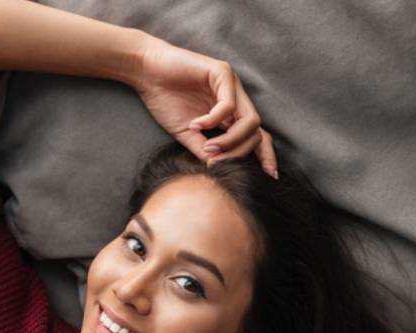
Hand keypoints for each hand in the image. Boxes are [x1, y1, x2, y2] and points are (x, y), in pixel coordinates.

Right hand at [131, 35, 276, 177]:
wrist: (146, 73)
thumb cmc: (165, 99)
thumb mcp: (186, 133)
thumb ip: (204, 150)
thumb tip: (219, 170)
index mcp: (230, 114)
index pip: (258, 136)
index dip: (266, 156)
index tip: (270, 176)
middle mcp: (236, 99)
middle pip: (258, 131)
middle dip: (241, 152)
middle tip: (216, 162)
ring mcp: (232, 85)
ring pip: (249, 120)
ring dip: (231, 140)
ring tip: (208, 147)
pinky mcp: (222, 73)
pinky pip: (228, 105)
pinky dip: (213, 120)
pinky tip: (195, 124)